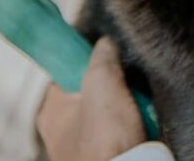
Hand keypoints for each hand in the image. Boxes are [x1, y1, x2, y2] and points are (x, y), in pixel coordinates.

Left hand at [36, 37, 146, 160]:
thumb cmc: (106, 143)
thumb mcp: (103, 85)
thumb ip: (101, 57)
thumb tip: (105, 44)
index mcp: (51, 111)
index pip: (66, 72)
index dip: (88, 61)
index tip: (108, 56)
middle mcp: (61, 131)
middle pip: (90, 91)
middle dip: (113, 86)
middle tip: (127, 84)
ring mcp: (82, 147)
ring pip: (108, 111)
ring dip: (126, 106)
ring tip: (138, 107)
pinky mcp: (104, 157)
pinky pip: (120, 131)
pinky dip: (133, 125)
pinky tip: (141, 125)